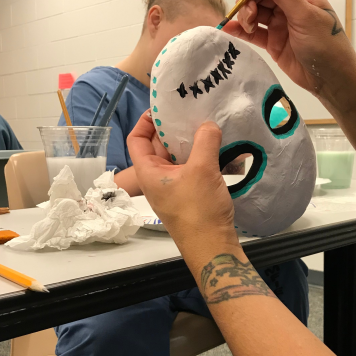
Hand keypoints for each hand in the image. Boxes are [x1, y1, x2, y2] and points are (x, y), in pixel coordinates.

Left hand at [124, 109, 236, 237]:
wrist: (212, 246)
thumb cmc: (199, 210)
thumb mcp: (201, 170)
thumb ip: (205, 141)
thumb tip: (208, 124)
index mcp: (148, 172)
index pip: (136, 139)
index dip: (146, 121)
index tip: (163, 108)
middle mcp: (157, 178)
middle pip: (158, 145)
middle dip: (173, 128)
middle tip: (191, 112)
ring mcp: (173, 187)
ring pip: (177, 157)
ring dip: (190, 142)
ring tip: (207, 125)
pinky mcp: (190, 194)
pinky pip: (191, 168)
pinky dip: (201, 156)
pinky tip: (219, 148)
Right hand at [221, 0, 355, 95]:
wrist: (330, 80)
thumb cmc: (327, 45)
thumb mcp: (305, 16)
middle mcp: (288, 4)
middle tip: (249, 14)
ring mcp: (279, 22)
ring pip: (253, 10)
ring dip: (245, 15)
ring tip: (249, 27)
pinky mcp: (271, 41)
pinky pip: (251, 31)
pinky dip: (240, 29)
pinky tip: (229, 29)